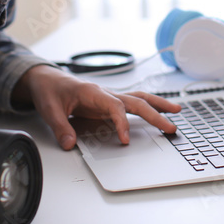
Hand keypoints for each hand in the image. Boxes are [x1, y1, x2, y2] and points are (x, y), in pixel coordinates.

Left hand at [14, 64, 180, 149]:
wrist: (47, 79)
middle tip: (170, 128)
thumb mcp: (49, 110)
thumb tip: (69, 144)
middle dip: (155, 115)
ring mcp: (110, 97)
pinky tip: (159, 112)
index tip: (126, 140)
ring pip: (139, 98)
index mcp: (93, 93)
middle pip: (136, 102)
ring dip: (158, 105)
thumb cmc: (50, 91)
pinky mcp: (109, 103)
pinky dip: (149, 107)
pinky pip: (133, 103)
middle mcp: (106, 94)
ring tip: (176, 112)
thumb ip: (60, 127)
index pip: (115, 107)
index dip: (123, 123)